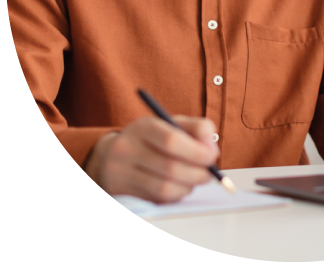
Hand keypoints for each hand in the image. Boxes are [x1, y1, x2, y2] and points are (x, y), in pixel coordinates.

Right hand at [85, 116, 218, 202]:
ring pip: (164, 188)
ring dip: (188, 187)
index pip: (171, 141)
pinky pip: (156, 200)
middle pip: (170, 168)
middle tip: (209, 174)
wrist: (111, 154)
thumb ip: (197, 129)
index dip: (196, 152)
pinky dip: (175, 195)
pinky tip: (180, 187)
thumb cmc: (152, 138)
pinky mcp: (122, 192)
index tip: (212, 157)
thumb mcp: (171, 124)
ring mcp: (121, 173)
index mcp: (144, 127)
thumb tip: (212, 150)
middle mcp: (127, 149)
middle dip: (197, 173)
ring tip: (195, 180)